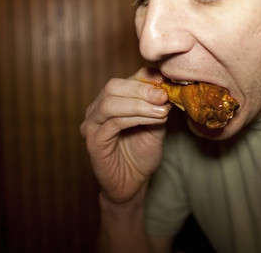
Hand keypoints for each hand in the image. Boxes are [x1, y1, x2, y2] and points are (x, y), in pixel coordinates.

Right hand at [80, 68, 170, 203]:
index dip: (145, 77)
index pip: (125, 79)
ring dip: (139, 104)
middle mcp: (97, 109)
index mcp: (111, 101)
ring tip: (161, 110)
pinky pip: (113, 124)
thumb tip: (169, 87)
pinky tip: (154, 120)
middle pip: (113, 86)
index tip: (165, 80)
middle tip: (163, 95)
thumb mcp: (155, 125)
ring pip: (110, 103)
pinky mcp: (93, 141)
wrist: (132, 184)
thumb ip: (158, 107)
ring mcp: (92, 125)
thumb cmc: (142, 154)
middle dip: (141, 89)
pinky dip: (136, 118)